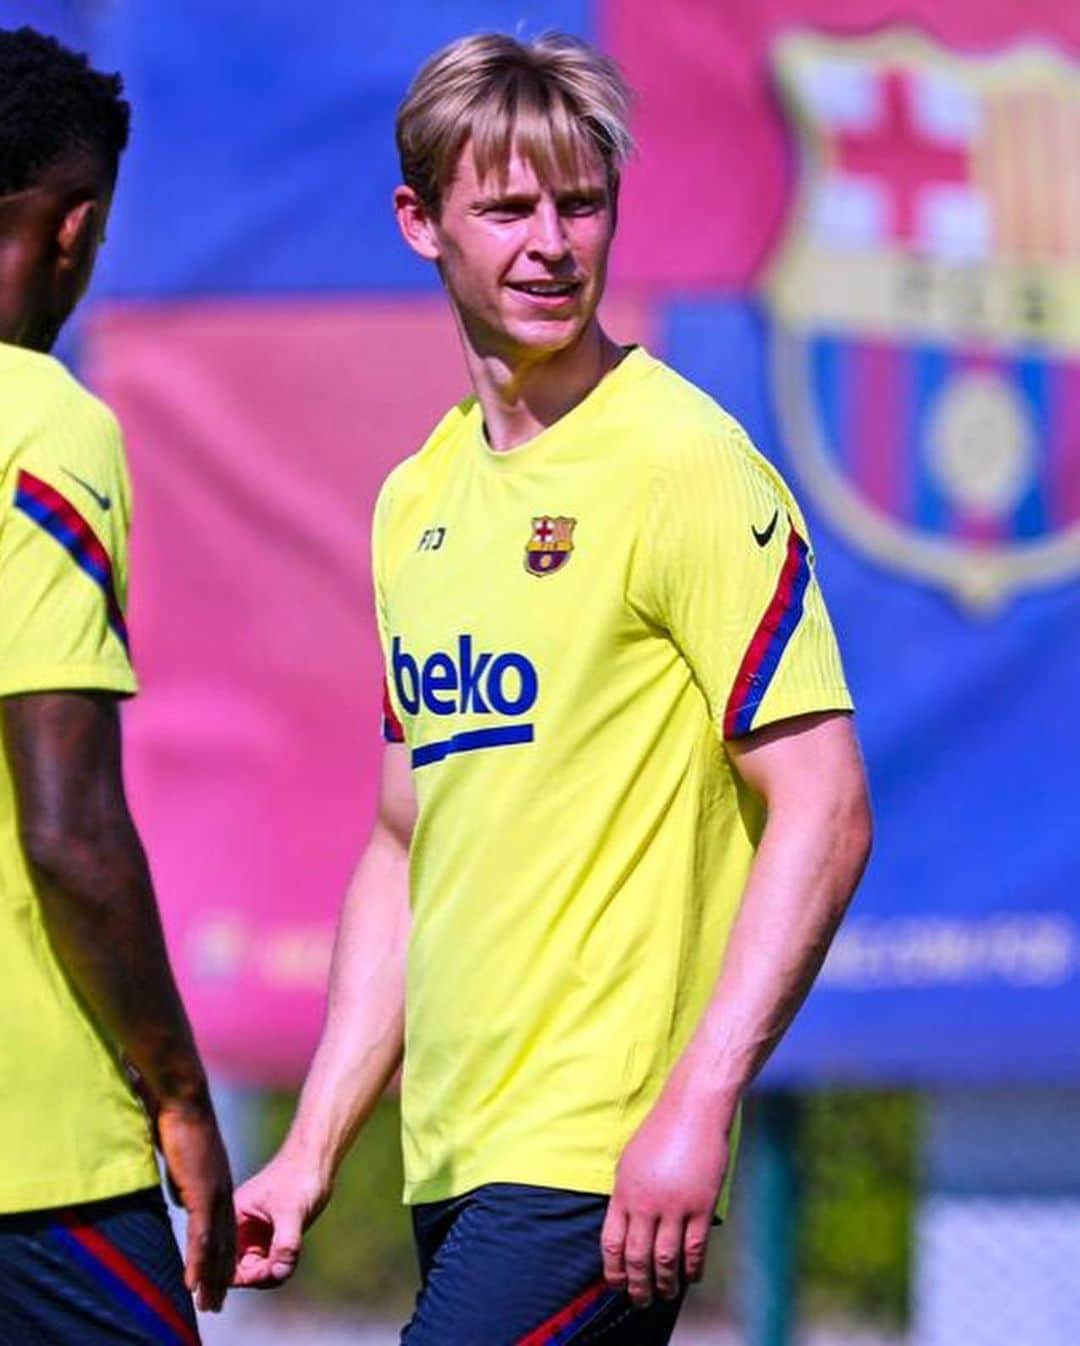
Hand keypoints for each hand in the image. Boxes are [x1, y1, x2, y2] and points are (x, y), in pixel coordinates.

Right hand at [157, 1102, 235, 1311]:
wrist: (185, 1101)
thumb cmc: (179, 1125)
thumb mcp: (185, 1164)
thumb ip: (187, 1185)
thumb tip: (182, 1201)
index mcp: (220, 1185)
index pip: (224, 1229)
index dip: (221, 1257)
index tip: (218, 1281)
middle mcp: (223, 1192)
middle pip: (224, 1243)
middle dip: (220, 1276)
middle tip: (217, 1303)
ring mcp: (214, 1193)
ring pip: (215, 1245)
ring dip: (210, 1278)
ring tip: (209, 1304)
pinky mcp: (202, 1191)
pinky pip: (201, 1234)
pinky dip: (197, 1261)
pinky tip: (193, 1283)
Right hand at [232, 1150, 329, 1288]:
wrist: (316, 1160)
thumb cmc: (299, 1177)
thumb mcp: (291, 1211)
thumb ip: (285, 1243)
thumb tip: (279, 1273)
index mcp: (231, 1218)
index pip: (222, 1260)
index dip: (237, 1275)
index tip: (263, 1272)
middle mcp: (238, 1228)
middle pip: (236, 1270)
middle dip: (256, 1276)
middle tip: (279, 1268)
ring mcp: (253, 1234)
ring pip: (253, 1270)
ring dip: (269, 1272)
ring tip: (287, 1260)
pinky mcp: (269, 1237)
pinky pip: (268, 1263)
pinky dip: (278, 1266)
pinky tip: (290, 1257)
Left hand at [601, 1083, 733, 1307]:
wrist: (692, 1109)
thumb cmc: (661, 1131)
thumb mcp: (630, 1161)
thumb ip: (626, 1196)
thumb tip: (624, 1229)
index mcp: (624, 1191)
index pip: (611, 1242)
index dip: (613, 1270)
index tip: (617, 1285)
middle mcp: (645, 1202)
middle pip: (637, 1257)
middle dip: (637, 1285)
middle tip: (641, 1301)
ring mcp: (674, 1205)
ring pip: (665, 1258)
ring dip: (665, 1283)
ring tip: (666, 1295)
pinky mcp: (700, 1205)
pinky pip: (695, 1247)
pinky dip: (692, 1268)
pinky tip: (691, 1277)